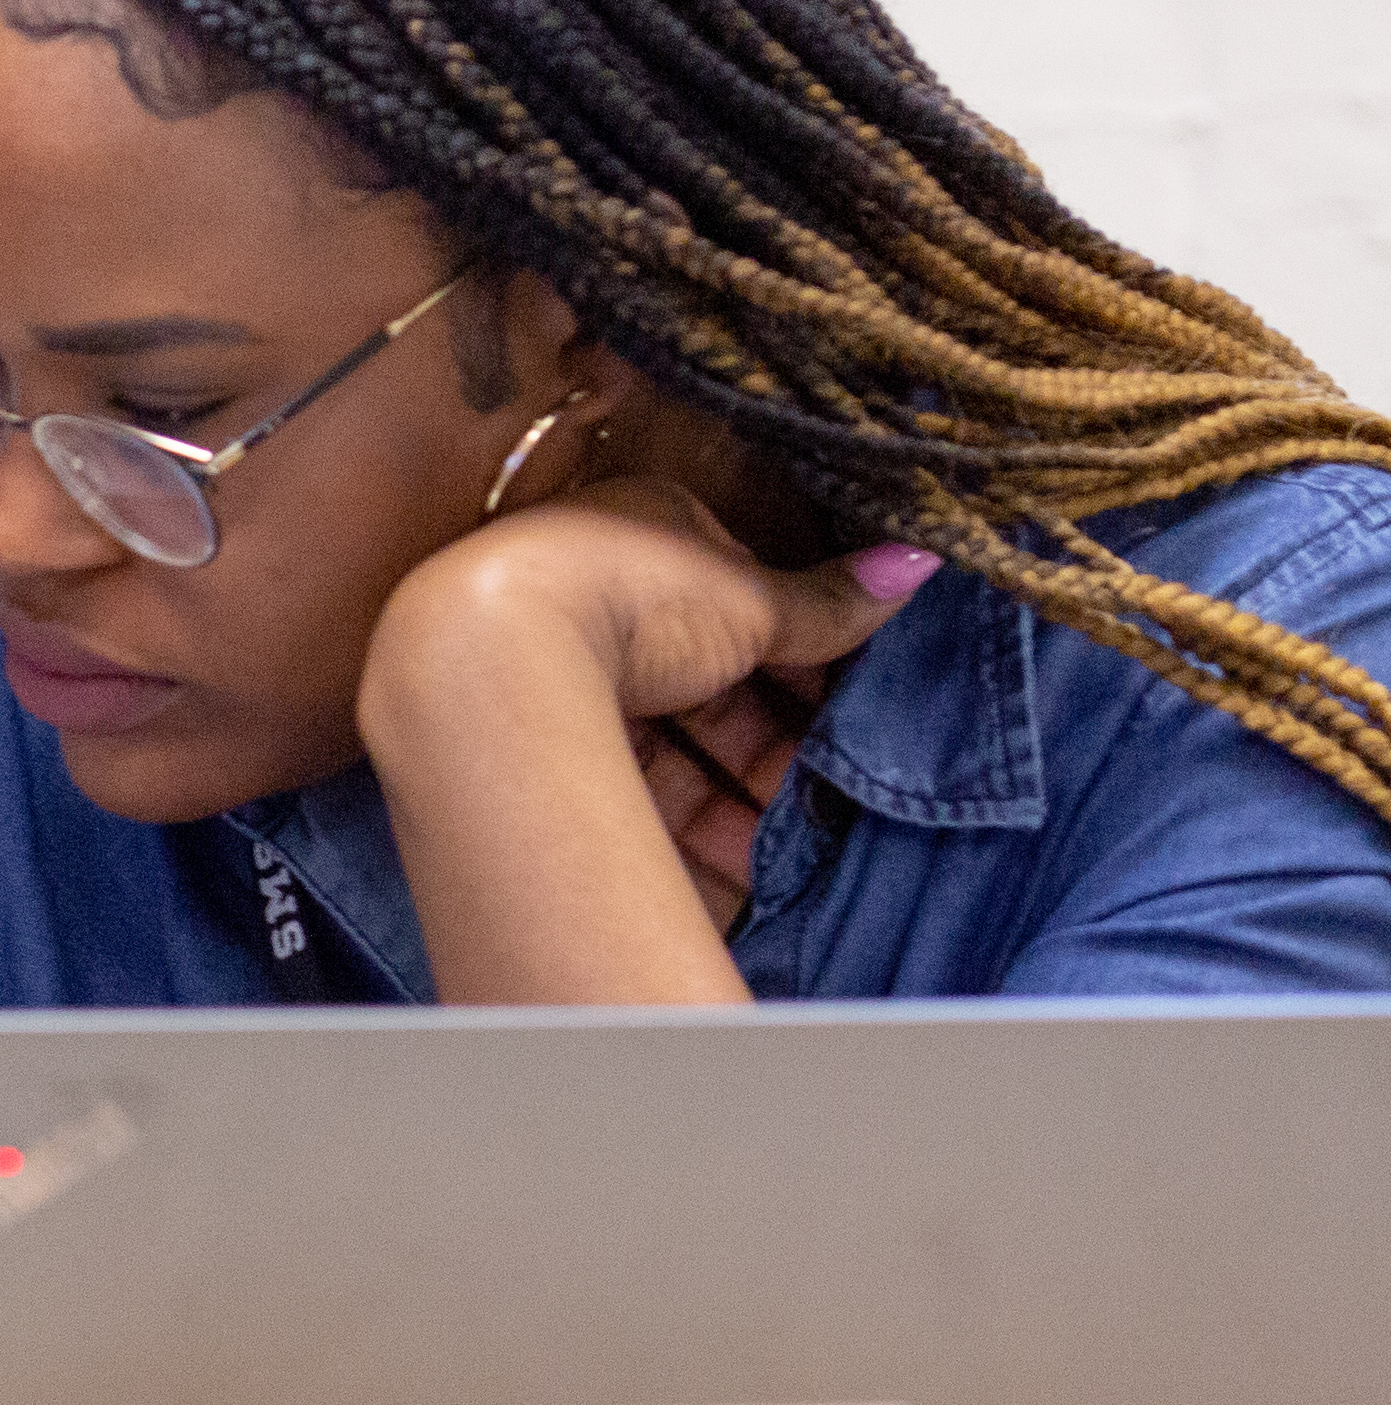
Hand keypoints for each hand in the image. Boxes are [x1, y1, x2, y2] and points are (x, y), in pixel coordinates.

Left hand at [355, 480, 926, 1000]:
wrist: (484, 658)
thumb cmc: (626, 597)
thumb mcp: (747, 601)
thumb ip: (830, 601)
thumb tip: (920, 563)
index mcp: (646, 536)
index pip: (745, 604)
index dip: (804, 661)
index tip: (854, 713)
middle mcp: (597, 600)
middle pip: (710, 682)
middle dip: (777, 743)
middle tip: (839, 795)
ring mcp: (561, 673)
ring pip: (673, 742)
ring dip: (740, 795)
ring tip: (799, 844)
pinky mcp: (539, 745)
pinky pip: (628, 786)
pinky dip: (686, 824)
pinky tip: (741, 868)